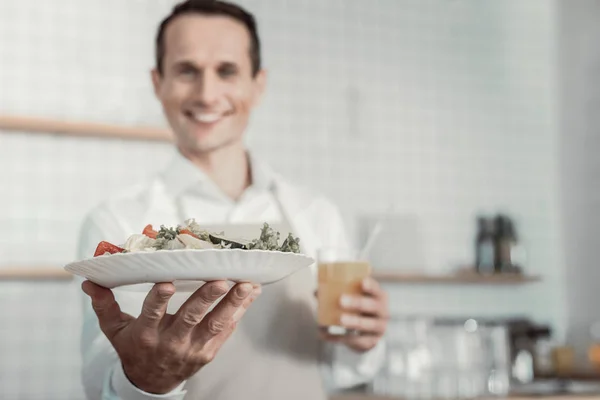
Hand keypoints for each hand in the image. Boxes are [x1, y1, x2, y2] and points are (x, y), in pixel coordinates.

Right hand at [82, 280, 260, 393]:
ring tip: (247, 285)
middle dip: (206, 297)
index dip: (159, 299)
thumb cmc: (134, 349)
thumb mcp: (114, 330)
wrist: (151, 383)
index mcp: (146, 334)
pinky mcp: (208, 352)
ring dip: (232, 303)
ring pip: (215, 324)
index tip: (166, 283)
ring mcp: (192, 348)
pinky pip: (226, 331)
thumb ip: (104, 306)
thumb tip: (89, 282)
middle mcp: (171, 342)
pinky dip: (239, 311)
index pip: (152, 314)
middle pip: (191, 317)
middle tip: (221, 280)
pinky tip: (250, 294)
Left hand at [320, 277, 388, 351]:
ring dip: (353, 321)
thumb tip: (316, 292)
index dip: (371, 286)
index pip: (376, 289)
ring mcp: (379, 328)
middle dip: (358, 303)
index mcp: (379, 296)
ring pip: (368, 325)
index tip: (362, 282)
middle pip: (373, 306)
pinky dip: (340, 338)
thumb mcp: (353, 299)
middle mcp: (383, 311)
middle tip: (341, 300)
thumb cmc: (358, 309)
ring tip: (340, 319)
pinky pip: (356, 341)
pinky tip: (326, 334)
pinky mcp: (371, 342)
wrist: (367, 333)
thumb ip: (336, 293)